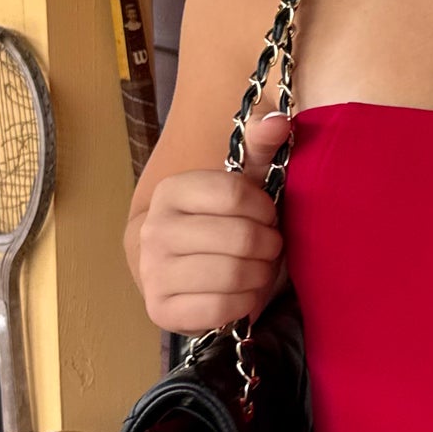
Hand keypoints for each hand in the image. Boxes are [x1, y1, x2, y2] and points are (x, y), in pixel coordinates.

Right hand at [132, 111, 292, 334]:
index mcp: (172, 190)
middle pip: (239, 238)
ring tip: (258, 269)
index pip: (234, 193)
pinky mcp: (159, 310)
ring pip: (231, 275)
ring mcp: (152, 271)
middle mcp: (154, 229)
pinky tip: (242, 294)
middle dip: (267, 246)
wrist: (186, 270)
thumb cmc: (224, 222)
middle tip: (268, 247)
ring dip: (259, 275)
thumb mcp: (244, 181)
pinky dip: (243, 304)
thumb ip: (261, 147)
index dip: (264, 209)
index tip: (266, 216)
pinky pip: (219, 309)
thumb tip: (279, 121)